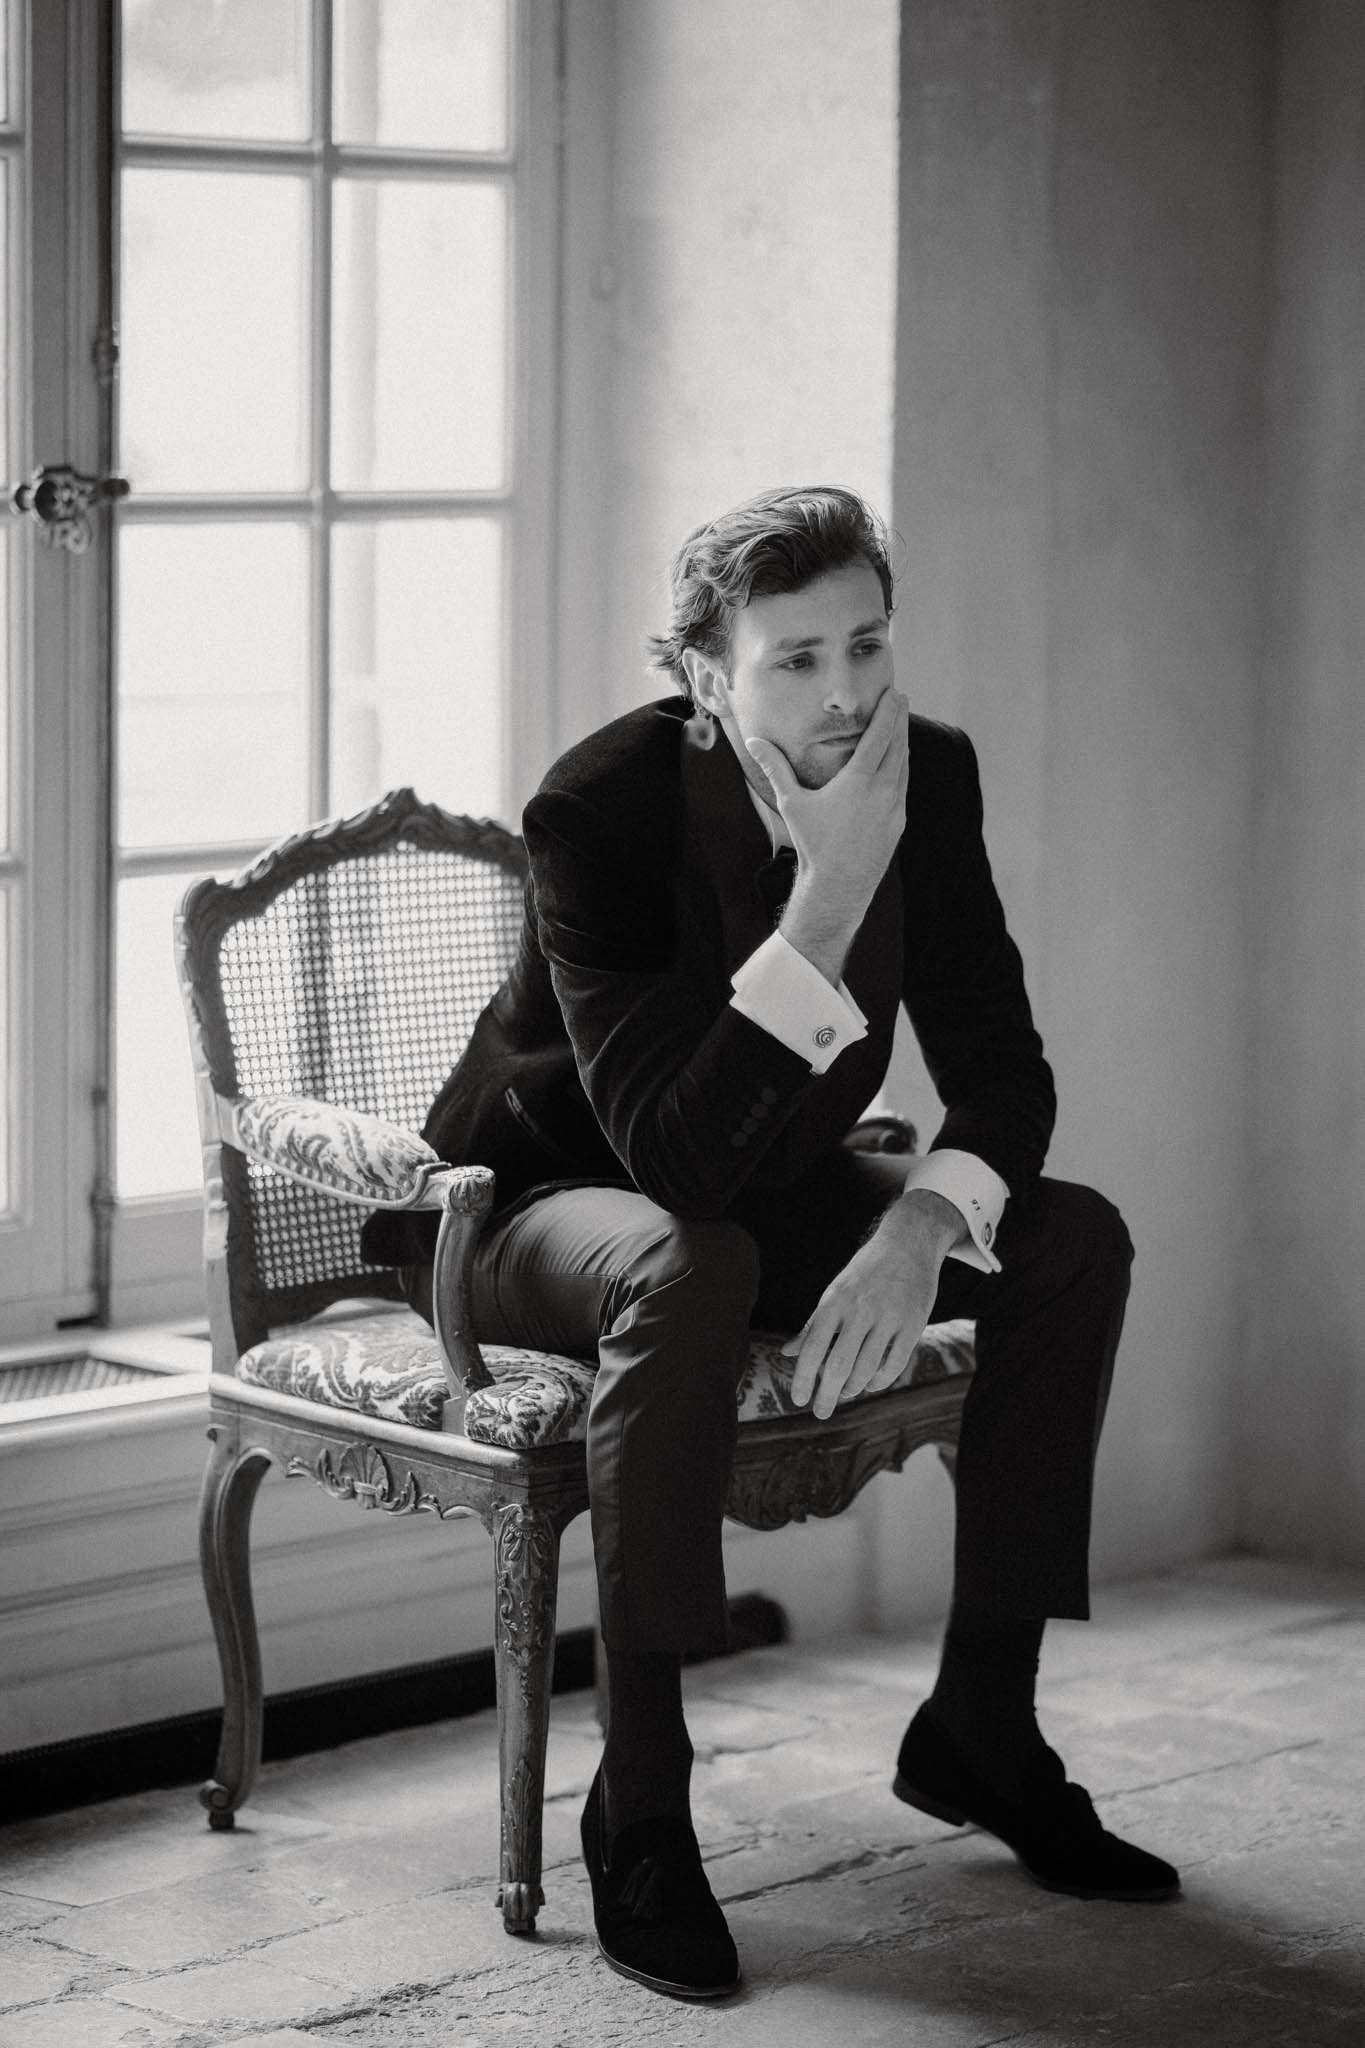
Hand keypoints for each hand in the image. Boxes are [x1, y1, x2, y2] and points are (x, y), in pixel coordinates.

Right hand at [744, 686, 908, 926]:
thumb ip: (776, 769)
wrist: (839, 885)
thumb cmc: (813, 843)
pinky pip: (904, 786)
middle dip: (900, 720)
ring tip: (900, 727)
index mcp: (859, 780)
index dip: (889, 712)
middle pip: (898, 745)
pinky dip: (902, 768)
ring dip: (903, 743)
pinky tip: (898, 765)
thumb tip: (754, 742)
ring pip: (904, 765)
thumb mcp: (791, 803)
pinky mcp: (899, 822)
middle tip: (901, 700)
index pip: (881, 736)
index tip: (895, 694)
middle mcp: (883, 790)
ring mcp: (895, 807)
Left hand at [785, 1191, 959, 1420]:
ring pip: (866, 1368)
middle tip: (820, 1413)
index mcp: (834, 1302)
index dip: (803, 1378)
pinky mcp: (913, 1325)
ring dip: (853, 1388)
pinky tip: (870, 1384)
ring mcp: (888, 1317)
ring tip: (846, 1393)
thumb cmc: (864, 1273)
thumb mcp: (834, 1292)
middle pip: (838, 1366)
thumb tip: (787, 1352)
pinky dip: (879, 1380)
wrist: (908, 1244)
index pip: (812, 1348)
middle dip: (826, 1395)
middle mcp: (859, 1310)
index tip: (798, 1400)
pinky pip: (894, 1364)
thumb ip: (813, 1325)